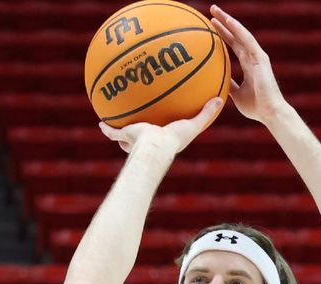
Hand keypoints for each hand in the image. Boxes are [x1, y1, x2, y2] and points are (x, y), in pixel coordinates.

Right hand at [98, 97, 223, 153]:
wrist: (155, 148)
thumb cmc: (174, 140)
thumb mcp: (192, 125)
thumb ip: (205, 113)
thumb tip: (221, 99)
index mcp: (162, 140)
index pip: (162, 135)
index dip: (163, 130)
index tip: (164, 127)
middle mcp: (147, 142)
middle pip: (143, 137)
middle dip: (140, 131)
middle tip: (139, 123)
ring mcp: (134, 141)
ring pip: (126, 137)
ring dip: (121, 131)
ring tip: (117, 122)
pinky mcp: (124, 136)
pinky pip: (112, 131)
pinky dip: (106, 128)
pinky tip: (100, 122)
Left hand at [209, 4, 288, 124]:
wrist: (270, 113)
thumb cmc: (256, 107)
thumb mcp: (236, 95)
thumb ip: (229, 84)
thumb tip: (216, 80)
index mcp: (248, 64)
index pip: (233, 45)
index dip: (223, 34)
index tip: (210, 25)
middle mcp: (253, 57)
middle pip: (236, 35)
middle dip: (223, 23)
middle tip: (211, 11)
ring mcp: (257, 56)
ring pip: (241, 33)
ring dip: (228, 21)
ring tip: (215, 10)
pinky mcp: (261, 58)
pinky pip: (248, 41)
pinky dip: (238, 30)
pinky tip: (228, 21)